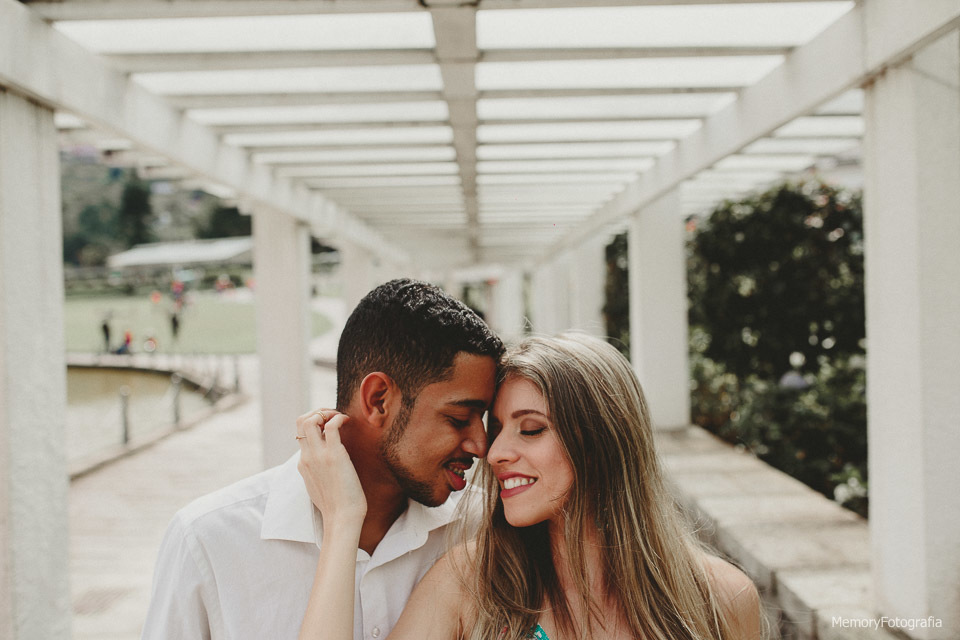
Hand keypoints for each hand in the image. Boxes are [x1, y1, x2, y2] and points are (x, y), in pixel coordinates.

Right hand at [296, 409, 366, 528]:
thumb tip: (328, 466)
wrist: (342, 518)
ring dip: (325, 412)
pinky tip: (347, 421)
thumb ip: (318, 473)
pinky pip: (331, 426)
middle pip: (300, 421)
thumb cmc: (337, 506)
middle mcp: (307, 457)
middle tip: (332, 416)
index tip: (329, 424)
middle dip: (316, 412)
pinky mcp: (334, 455)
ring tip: (338, 417)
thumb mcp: (319, 486)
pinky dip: (338, 418)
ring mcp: (318, 455)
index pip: (300, 434)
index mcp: (303, 464)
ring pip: (309, 420)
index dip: (314, 423)